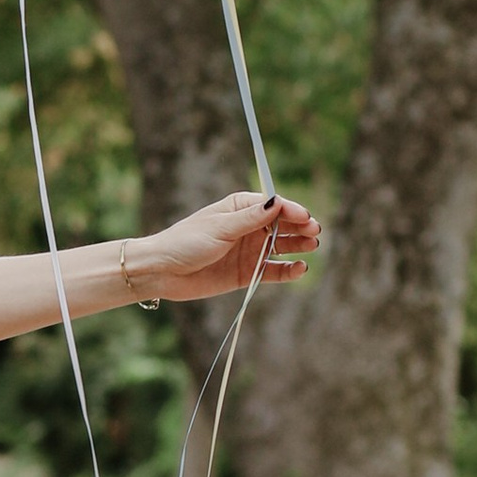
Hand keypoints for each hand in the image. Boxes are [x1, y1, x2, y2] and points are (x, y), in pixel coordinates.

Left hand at [141, 189, 319, 303]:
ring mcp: (250, 251)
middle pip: (283, 225)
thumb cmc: (186, 242)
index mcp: (240, 208)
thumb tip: (278, 203)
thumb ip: (250, 218)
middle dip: (301, 227)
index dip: (292, 210)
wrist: (162, 272)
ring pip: (283, 247)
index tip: (305, 217)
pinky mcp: (248, 273)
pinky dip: (288, 271)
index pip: (274, 205)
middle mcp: (249, 228)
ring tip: (312, 246)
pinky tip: (300, 269)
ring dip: (299, 246)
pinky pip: (274, 271)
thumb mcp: (219, 228)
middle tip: (314, 231)